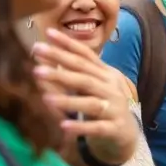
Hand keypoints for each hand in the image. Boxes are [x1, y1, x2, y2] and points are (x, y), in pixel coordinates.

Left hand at [33, 29, 136, 165]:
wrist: (128, 132)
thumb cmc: (105, 104)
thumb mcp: (94, 85)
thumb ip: (74, 72)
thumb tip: (45, 58)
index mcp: (106, 74)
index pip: (86, 56)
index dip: (68, 44)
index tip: (47, 33)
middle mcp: (111, 88)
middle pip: (85, 76)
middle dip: (61, 69)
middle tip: (37, 65)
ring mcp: (114, 108)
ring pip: (91, 103)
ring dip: (69, 101)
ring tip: (46, 99)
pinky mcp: (114, 128)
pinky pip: (96, 128)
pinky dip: (81, 127)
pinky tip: (64, 126)